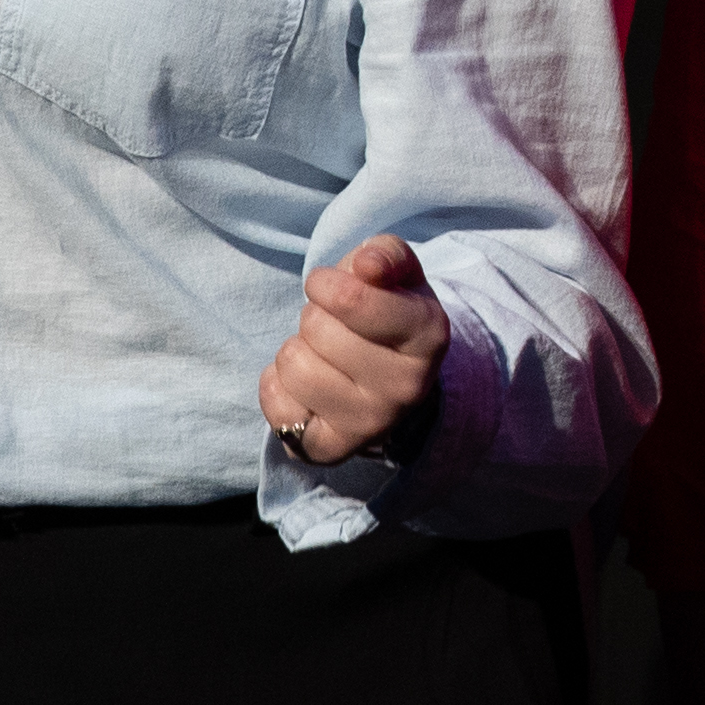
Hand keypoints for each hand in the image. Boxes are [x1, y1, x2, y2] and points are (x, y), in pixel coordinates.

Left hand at [258, 231, 447, 468]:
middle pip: (315, 328)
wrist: (395, 382)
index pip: (351, 299)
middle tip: (335, 326)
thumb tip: (368, 265)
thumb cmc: (388, 314)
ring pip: (292, 364)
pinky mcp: (332, 451)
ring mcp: (370, 425)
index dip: (326, 283)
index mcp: (428, 335)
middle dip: (315, 316)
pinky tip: (305, 386)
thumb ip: (385, 254)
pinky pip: (277, 408)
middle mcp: (406, 387)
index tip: (329, 285)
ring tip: (321, 354)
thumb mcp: (398, 274)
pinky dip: (277, 387)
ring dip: (296, 349)